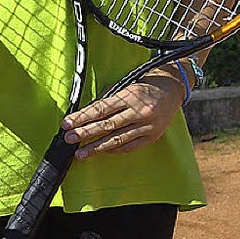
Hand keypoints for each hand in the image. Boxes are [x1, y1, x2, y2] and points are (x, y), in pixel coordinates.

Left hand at [60, 67, 185, 159]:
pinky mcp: (152, 137)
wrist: (172, 89)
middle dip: (85, 133)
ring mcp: (146, 126)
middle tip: (69, 139)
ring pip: (117, 139)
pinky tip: (102, 152)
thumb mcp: (126, 85)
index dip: (82, 117)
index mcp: (128, 96)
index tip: (67, 123)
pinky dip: (114, 150)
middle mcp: (137, 112)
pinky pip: (130, 146)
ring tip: (80, 153)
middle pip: (106, 125)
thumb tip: (88, 112)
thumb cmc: (144, 85)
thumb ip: (109, 98)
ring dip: (96, 147)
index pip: (100, 109)